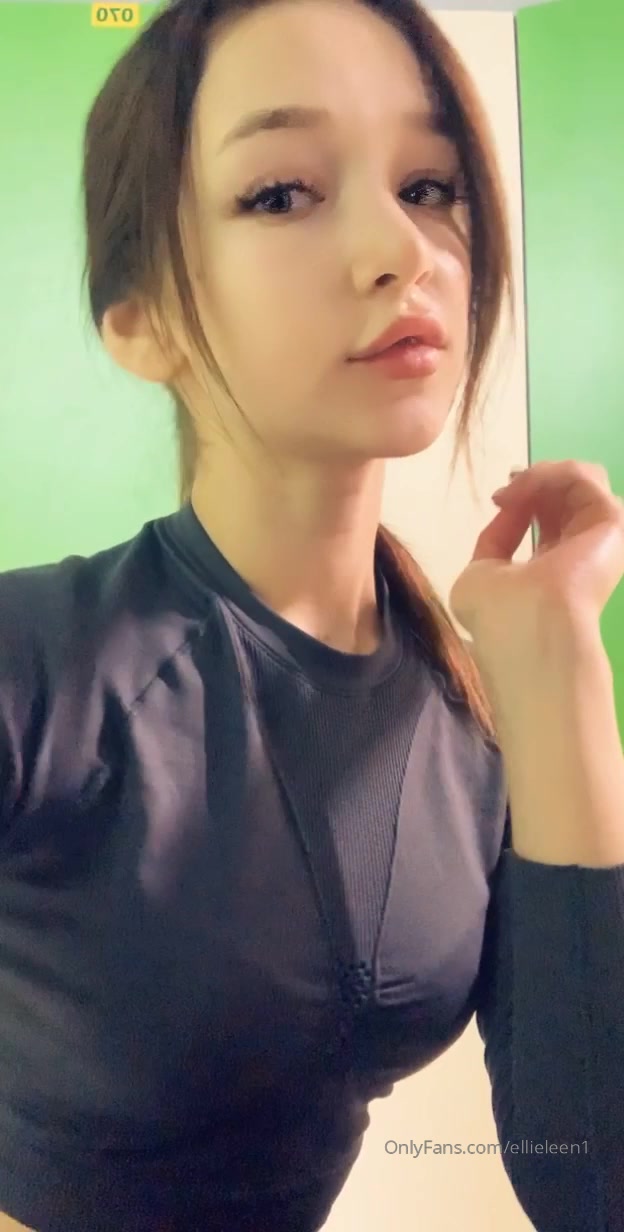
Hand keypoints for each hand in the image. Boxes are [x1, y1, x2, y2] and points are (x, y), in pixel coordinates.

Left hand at [449, 460, 623, 662]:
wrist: (529, 629)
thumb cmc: (500, 614)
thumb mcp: (479, 573)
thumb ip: (495, 539)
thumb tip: (509, 506)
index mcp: (555, 566)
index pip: (550, 518)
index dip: (526, 497)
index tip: (500, 496)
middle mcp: (581, 550)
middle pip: (567, 494)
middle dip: (535, 480)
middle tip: (509, 485)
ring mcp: (600, 536)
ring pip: (582, 480)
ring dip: (543, 474)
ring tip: (516, 487)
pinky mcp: (612, 522)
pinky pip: (585, 477)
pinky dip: (553, 472)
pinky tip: (526, 487)